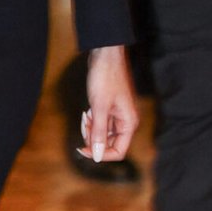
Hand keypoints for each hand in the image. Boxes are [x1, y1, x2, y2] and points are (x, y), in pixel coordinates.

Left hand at [79, 45, 138, 164]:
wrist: (105, 54)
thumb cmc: (105, 78)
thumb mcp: (99, 108)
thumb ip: (99, 133)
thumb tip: (98, 156)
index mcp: (129, 124)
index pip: (118, 151)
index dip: (101, 153)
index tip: (82, 148)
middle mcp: (126, 121)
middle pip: (109, 142)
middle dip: (94, 137)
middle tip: (85, 122)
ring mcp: (118, 114)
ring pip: (104, 132)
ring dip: (92, 127)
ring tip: (87, 113)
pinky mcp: (110, 107)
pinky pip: (101, 121)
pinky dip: (93, 119)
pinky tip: (88, 109)